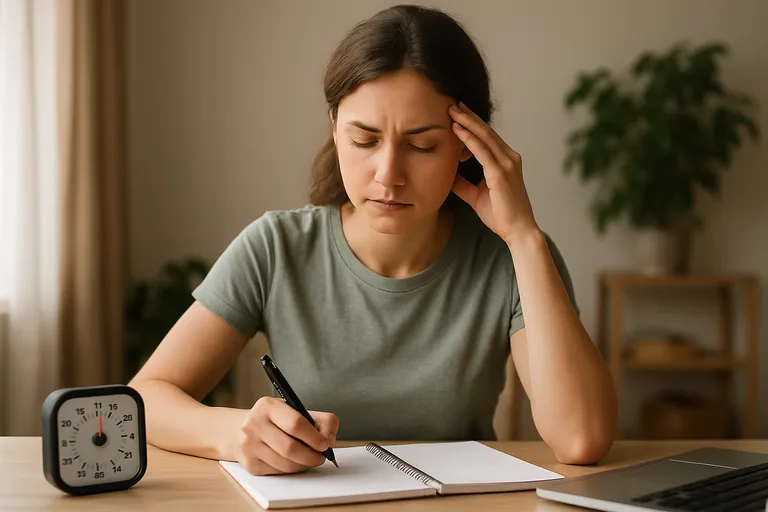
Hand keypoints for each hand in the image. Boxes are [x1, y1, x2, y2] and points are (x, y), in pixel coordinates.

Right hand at [234, 396, 338, 474]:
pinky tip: (293, 462)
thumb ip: (319, 420)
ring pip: (285, 464)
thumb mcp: (294, 410)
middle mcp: (254, 424)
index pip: (295, 424)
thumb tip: (330, 439)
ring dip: (303, 465)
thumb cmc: (273, 420)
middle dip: (311, 456)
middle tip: (321, 457)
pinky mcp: (249, 463)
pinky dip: (291, 470)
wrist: (238, 430)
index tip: (325, 444)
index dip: (314, 437)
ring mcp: (249, 445)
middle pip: (290, 448)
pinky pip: (278, 472)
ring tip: (309, 460)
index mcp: (268, 406)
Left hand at [448, 102, 539, 245]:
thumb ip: (463, 183)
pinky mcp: (501, 173)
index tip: (458, 113)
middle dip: (469, 116)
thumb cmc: (501, 215)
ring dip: (467, 122)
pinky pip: (482, 151)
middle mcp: (509, 158)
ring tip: (452, 110)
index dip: (473, 124)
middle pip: (486, 131)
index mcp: (506, 161)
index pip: (487, 137)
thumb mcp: (476, 195)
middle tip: (453, 103)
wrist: (518, 230)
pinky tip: (458, 130)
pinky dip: (469, 139)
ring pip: (484, 136)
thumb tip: (447, 175)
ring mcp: (507, 164)